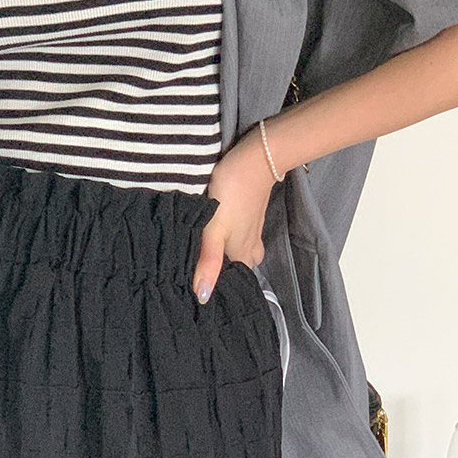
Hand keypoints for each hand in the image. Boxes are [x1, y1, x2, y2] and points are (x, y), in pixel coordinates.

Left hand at [193, 126, 280, 303]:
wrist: (256, 160)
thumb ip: (208, 261)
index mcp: (241, 254)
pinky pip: (243, 235)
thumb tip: (202, 297)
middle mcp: (250, 246)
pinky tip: (220, 233)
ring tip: (210, 257)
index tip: (201, 292)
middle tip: (203, 273)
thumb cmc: (231, 195)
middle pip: (240, 268)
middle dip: (226, 273)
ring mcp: (253, 229)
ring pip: (243, 251)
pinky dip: (233, 239)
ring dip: (230, 255)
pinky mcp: (251, 214)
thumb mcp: (214, 229)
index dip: (220, 288)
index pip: (233, 281)